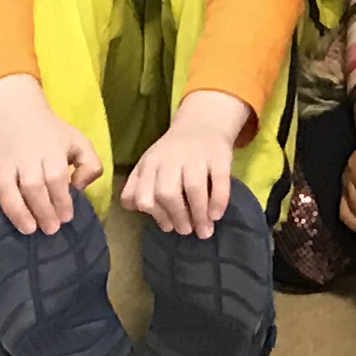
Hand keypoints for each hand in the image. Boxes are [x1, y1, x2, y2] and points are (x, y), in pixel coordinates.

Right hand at [0, 74, 102, 242]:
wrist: (14, 110)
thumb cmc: (50, 133)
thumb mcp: (78, 141)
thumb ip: (90, 165)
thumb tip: (79, 188)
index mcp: (50, 151)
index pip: (56, 178)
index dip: (62, 200)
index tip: (67, 217)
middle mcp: (24, 160)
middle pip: (32, 187)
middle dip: (43, 211)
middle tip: (51, 228)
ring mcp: (2, 168)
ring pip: (7, 193)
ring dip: (18, 214)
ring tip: (29, 229)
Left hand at [119, 88, 253, 237]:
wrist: (202, 124)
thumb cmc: (172, 155)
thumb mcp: (149, 166)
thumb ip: (136, 187)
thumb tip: (136, 209)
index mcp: (150, 164)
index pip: (143, 195)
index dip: (155, 215)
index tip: (168, 226)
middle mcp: (170, 159)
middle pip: (167, 192)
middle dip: (177, 216)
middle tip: (186, 230)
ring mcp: (196, 156)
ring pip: (194, 187)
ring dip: (198, 214)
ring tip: (203, 230)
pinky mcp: (219, 155)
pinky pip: (219, 181)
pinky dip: (218, 201)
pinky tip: (216, 215)